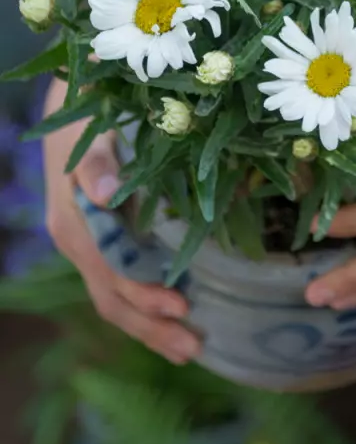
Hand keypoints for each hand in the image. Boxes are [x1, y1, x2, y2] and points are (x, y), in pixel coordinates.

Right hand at [43, 79, 200, 364]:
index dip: (145, 296)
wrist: (73, 95)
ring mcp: (87, 242)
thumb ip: (96, 163)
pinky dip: (142, 303)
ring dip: (148, 325)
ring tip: (188, 347)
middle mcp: (79, 240)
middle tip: (194, 349)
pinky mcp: (99, 236)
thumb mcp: (91, 130)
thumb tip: (103, 195)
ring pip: (113, 296)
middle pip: (111, 299)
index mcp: (76, 223)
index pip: (112, 274)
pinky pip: (118, 280)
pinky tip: (171, 314)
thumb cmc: (89, 109)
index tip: (183, 306)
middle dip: (150, 328)